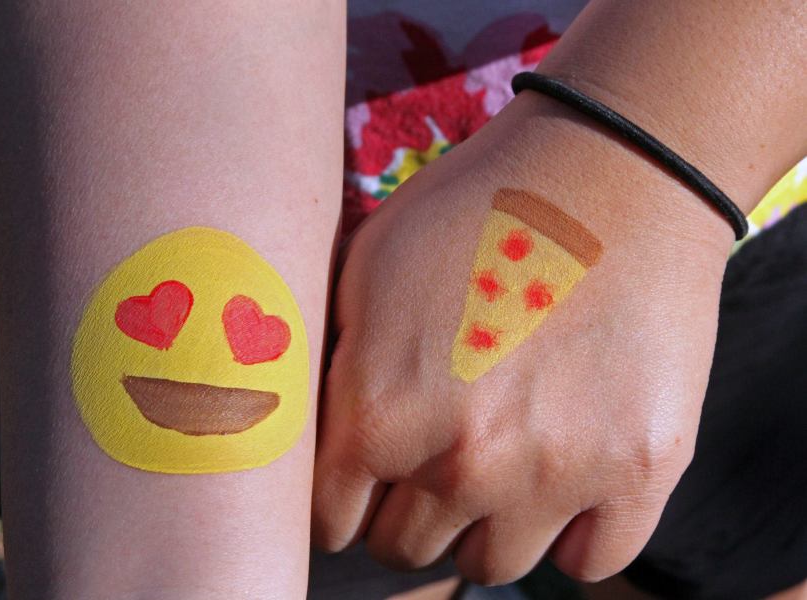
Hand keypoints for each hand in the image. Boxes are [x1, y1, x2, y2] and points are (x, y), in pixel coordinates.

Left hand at [312, 94, 732, 583]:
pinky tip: (561, 477)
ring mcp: (554, 475)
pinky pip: (586, 561)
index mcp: (378, 412)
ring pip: (489, 564)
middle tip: (431, 456)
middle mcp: (460, 460)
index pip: (330, 522)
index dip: (342, 499)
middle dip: (405, 509)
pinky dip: (568, 532)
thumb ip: (331, 368)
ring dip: (482, 524)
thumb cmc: (476, 208)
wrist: (612, 168)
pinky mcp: (638, 472)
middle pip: (403, 549)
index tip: (364, 478)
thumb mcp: (365, 267)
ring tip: (497, 460)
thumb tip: (310, 437)